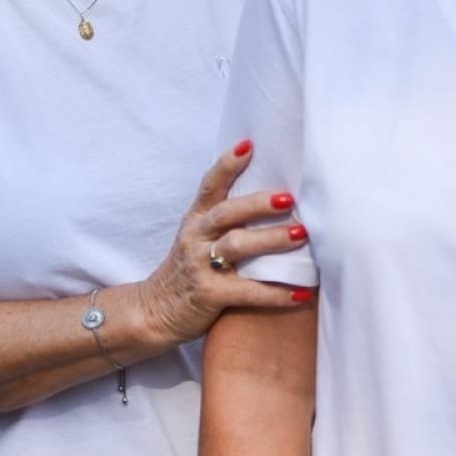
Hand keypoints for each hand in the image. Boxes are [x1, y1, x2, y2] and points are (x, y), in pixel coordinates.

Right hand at [137, 140, 312, 344]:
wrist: (155, 311)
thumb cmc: (190, 269)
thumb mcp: (199, 236)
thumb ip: (226, 217)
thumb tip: (276, 194)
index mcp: (197, 218)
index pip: (210, 184)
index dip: (228, 164)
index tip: (249, 144)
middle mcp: (196, 237)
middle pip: (227, 213)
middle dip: (258, 204)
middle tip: (289, 198)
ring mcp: (199, 266)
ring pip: (236, 246)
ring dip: (271, 239)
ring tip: (301, 235)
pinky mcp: (208, 295)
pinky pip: (246, 292)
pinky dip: (274, 293)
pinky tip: (300, 293)